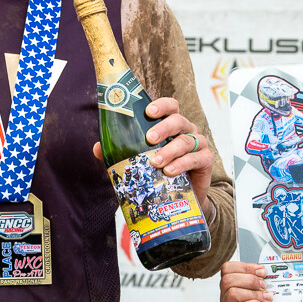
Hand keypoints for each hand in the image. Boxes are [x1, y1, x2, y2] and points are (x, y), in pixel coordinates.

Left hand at [91, 97, 215, 200]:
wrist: (180, 195)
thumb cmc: (158, 171)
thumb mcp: (139, 160)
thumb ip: (119, 152)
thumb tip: (97, 147)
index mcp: (171, 124)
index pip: (171, 106)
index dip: (161, 105)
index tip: (148, 112)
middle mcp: (186, 130)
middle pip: (178, 121)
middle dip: (163, 128)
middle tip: (149, 139)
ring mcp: (198, 144)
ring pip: (186, 140)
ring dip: (170, 150)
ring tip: (156, 162)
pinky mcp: (205, 160)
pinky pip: (196, 158)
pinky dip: (182, 164)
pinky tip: (169, 172)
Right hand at [219, 261, 298, 301]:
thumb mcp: (269, 284)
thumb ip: (263, 274)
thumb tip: (265, 267)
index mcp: (232, 283)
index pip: (227, 268)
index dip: (245, 267)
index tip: (262, 271)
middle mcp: (227, 296)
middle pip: (228, 281)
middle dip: (250, 281)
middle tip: (264, 286)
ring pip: (233, 294)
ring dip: (254, 294)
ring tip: (267, 298)